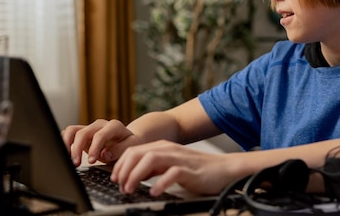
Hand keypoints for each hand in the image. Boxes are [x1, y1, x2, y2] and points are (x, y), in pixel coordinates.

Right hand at [62, 119, 142, 165]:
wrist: (126, 139)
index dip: (94, 148)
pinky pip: (69, 133)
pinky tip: (65, 154)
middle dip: (77, 149)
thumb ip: (119, 150)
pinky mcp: (82, 133)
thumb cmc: (129, 143)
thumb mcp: (130, 146)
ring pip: (72, 130)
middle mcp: (100, 125)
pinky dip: (64, 142)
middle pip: (83, 132)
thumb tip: (104, 154)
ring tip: (67, 159)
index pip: (100, 135)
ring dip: (67, 144)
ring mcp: (90, 127)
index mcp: (113, 126)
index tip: (91, 161)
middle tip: (76, 164)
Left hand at [111, 140, 239, 196]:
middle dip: (125, 170)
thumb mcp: (170, 166)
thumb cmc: (197, 169)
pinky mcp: (190, 170)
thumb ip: (153, 168)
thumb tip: (133, 175)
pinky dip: (160, 183)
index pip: (134, 151)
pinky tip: (154, 192)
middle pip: (138, 153)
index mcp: (162, 147)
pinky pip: (172, 173)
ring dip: (136, 175)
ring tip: (130, 189)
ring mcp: (179, 158)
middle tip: (121, 187)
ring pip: (151, 159)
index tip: (115, 179)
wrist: (224, 169)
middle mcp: (169, 150)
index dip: (121, 165)